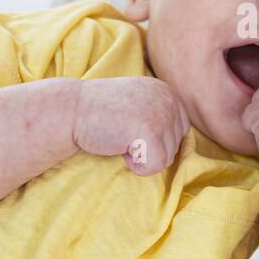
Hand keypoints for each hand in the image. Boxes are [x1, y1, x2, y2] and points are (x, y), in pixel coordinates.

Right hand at [73, 76, 189, 175]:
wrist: (70, 110)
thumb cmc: (101, 114)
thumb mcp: (139, 105)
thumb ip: (161, 116)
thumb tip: (187, 147)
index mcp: (168, 92)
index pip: (179, 132)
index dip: (152, 139)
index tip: (128, 126)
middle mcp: (169, 99)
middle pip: (174, 147)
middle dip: (147, 148)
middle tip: (121, 131)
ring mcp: (161, 114)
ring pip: (165, 159)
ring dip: (139, 156)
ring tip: (119, 135)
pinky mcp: (149, 131)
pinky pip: (154, 167)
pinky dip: (135, 165)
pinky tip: (118, 145)